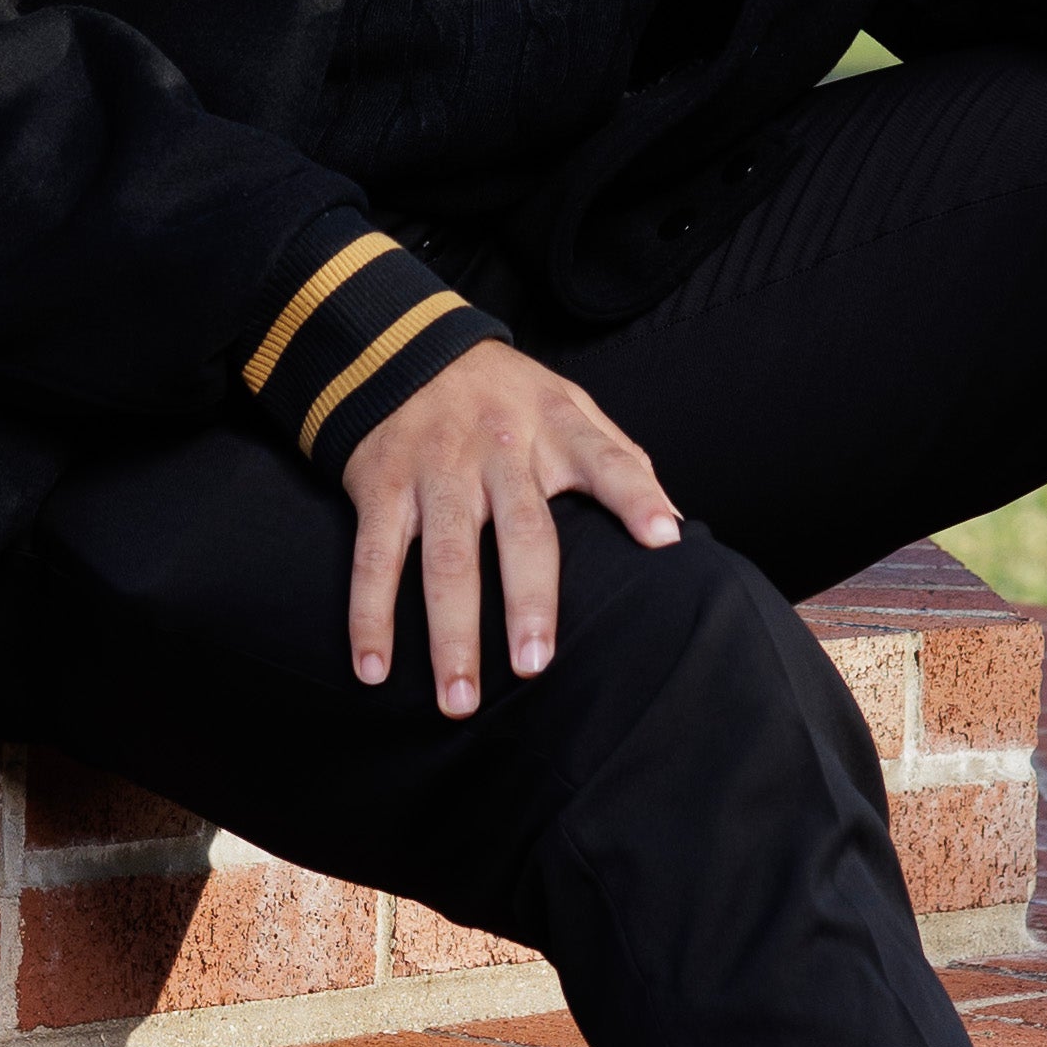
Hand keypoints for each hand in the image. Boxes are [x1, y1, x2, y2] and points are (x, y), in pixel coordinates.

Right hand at [343, 340, 680, 715]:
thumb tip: (677, 528)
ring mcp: (437, 469)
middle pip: (521, 531)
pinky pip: (374, 558)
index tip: (665, 539)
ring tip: (459, 701)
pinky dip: (369, 616)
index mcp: (555, 427)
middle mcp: (499, 449)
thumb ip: (620, 460)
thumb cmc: (505, 396)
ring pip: (445, 558)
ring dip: (450, 632)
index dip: (637, 495)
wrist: (398, 344)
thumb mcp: (567, 405)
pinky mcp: (382, 486)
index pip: (607, 460)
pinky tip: (373, 670)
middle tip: (535, 666)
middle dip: (528, 601)